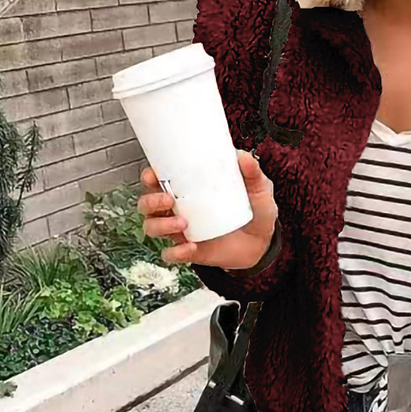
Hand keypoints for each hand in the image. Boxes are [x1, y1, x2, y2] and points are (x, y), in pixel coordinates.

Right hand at [137, 150, 278, 269]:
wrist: (262, 244)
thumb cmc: (254, 213)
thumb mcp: (258, 190)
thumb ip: (252, 174)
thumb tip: (244, 157)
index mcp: (189, 190)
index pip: (159, 180)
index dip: (149, 177)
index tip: (152, 174)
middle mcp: (179, 210)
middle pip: (148, 204)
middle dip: (150, 201)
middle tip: (168, 199)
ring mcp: (182, 231)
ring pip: (152, 227)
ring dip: (161, 224)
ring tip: (183, 223)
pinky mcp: (189, 251)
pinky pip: (171, 254)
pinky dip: (176, 252)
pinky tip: (191, 247)